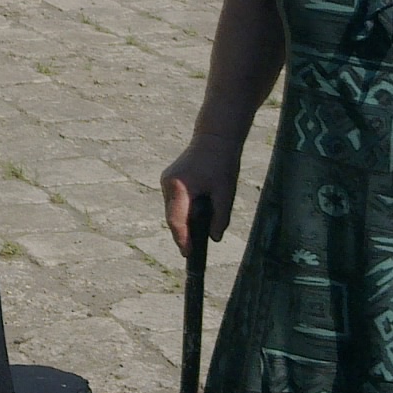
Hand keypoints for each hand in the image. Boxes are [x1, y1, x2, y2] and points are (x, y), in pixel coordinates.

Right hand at [161, 133, 240, 256]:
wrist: (214, 138)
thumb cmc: (222, 163)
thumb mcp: (226, 192)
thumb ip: (221, 217)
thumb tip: (214, 239)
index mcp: (179, 187)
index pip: (177, 220)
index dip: (182, 239)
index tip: (187, 254)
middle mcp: (168, 184)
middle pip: (172, 217)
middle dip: (181, 234)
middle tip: (191, 252)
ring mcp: (166, 181)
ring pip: (172, 210)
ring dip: (182, 222)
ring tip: (193, 239)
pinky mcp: (169, 179)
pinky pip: (174, 202)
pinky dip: (182, 212)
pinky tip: (193, 220)